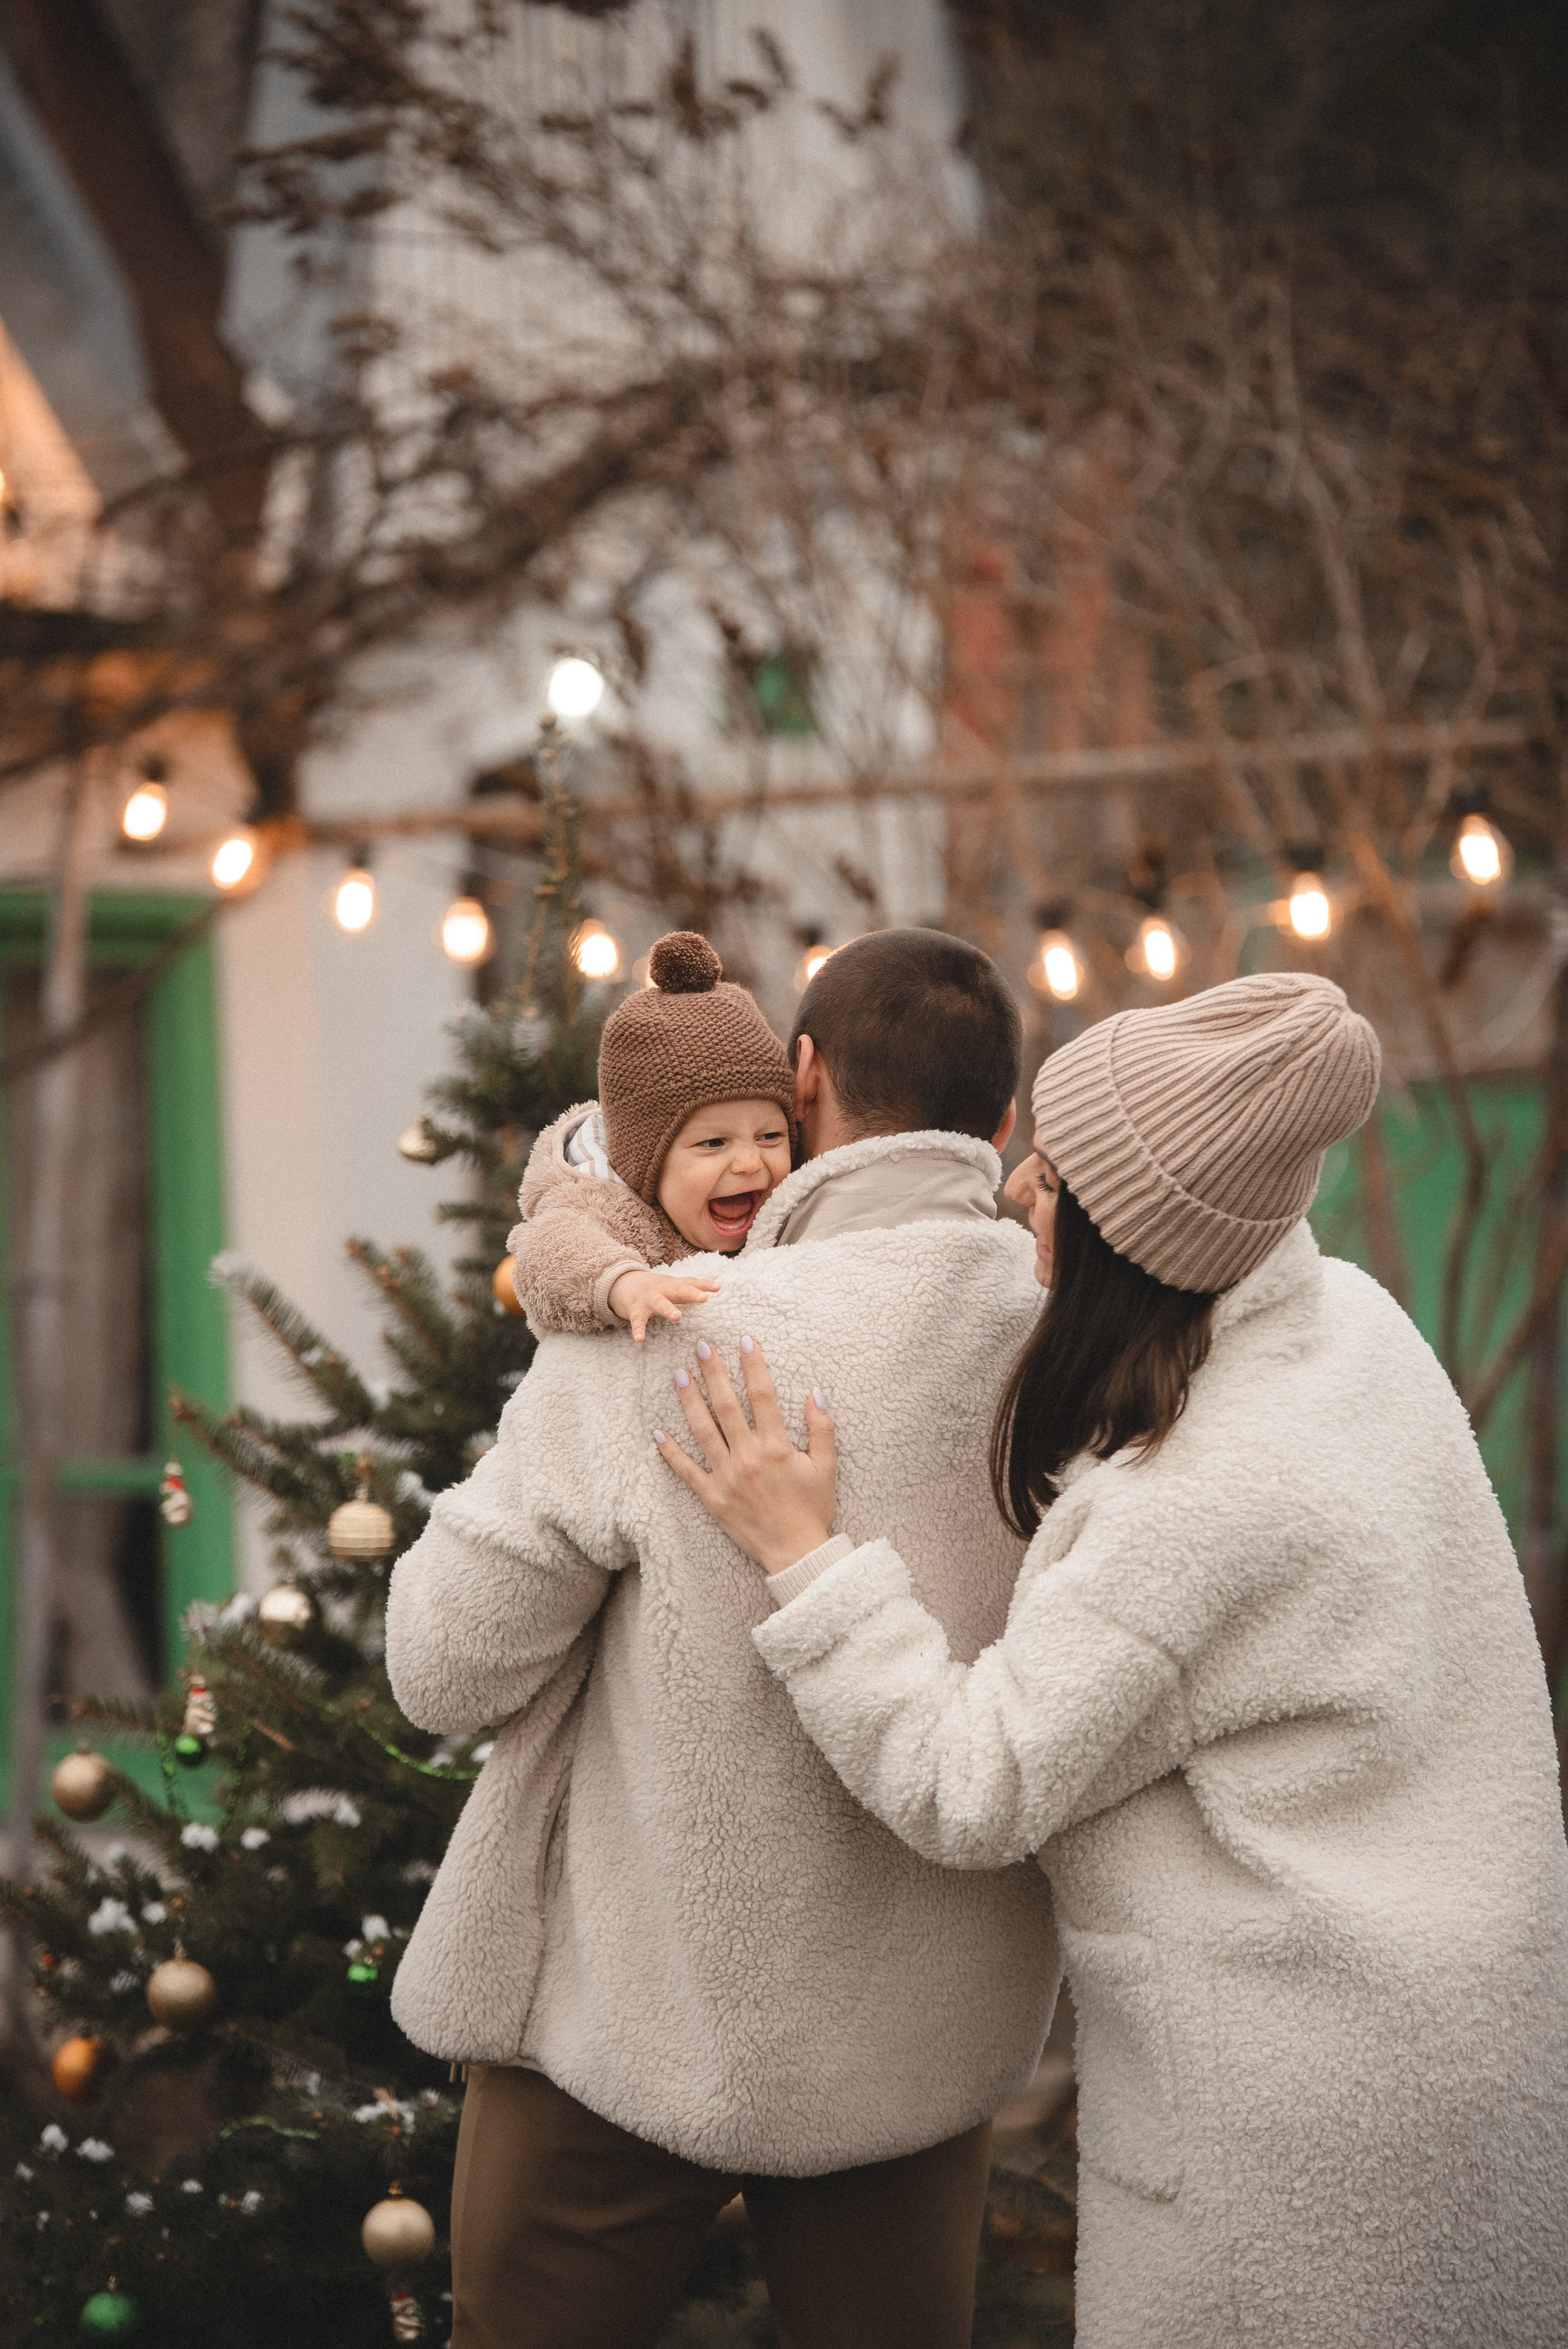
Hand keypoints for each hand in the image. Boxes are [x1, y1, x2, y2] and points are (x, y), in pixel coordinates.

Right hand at [608, 1267, 721, 1342]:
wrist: (623, 1282)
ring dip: (668, 1309)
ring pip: (659, 1303)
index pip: (690, 1283)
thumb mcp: (673, 1285)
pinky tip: (640, 1339)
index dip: (704, 1284)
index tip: (717, 1287)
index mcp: (673, 1285)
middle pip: (678, 1290)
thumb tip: (718, 1286)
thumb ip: (692, 1287)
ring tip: (677, 1316)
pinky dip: (638, 1329)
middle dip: (691, 1293)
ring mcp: (648, 1299)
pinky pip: (637, 1320)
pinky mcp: (635, 1309)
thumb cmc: (656, 1288)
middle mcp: (662, 1290)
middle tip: (704, 1298)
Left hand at [653, 1337, 836, 1575]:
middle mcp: (749, 1457)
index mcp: (777, 1447)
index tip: (745, 1341)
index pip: (763, 1396)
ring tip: (679, 1375)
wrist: (796, 1554)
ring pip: (704, 1431)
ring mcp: (728, 1477)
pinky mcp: (713, 1498)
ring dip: (690, 1402)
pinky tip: (658, 1432)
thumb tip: (815, 1392)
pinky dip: (671, 1453)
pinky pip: (688, 1472)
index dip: (753, 1366)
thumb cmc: (813, 1510)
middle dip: (714, 1373)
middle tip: (701, 1346)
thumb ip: (821, 1428)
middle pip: (728, 1406)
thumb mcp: (826, 1468)